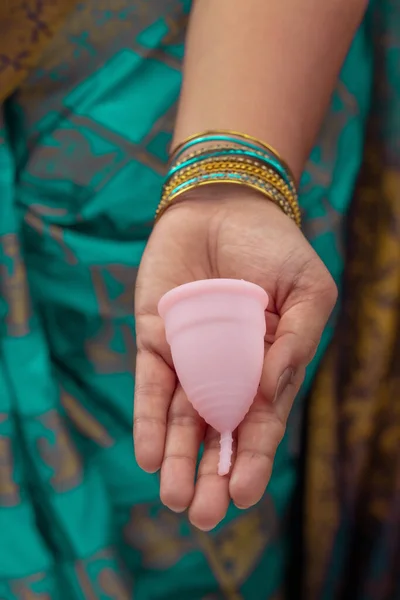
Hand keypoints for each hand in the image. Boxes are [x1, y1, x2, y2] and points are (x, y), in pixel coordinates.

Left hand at [134, 187, 336, 530]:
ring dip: (178, 458)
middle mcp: (228, 369)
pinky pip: (151, 385)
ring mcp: (191, 356)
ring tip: (175, 498)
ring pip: (182, 417)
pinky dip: (150, 418)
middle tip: (203, 515)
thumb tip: (268, 394)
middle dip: (210, 474)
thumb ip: (295, 343)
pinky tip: (150, 453)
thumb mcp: (307, 291)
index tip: (241, 495)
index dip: (252, 458)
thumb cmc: (274, 246)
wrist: (225, 205)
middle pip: (218, 432)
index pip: (261, 421)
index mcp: (270, 364)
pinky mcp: (156, 338)